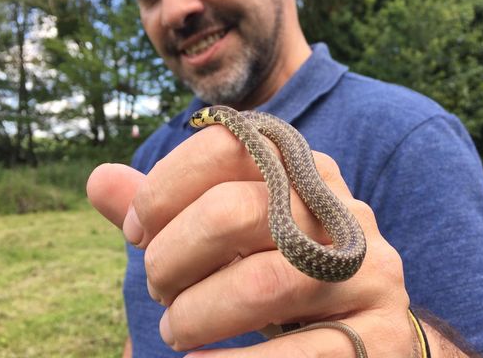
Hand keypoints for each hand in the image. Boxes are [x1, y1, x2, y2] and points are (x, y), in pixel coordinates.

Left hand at [87, 125, 415, 356]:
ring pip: (262, 283)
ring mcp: (371, 271)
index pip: (225, 146)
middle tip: (157, 289)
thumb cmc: (274, 275)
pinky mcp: (383, 335)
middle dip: (171, 257)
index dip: (162, 189)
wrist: (361, 337)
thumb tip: (98, 178)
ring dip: (196, 315)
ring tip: (176, 331)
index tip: (134, 231)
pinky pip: (300, 354)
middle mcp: (343, 210)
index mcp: (303, 171)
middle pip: (235, 211)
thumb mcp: (222, 238)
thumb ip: (167, 211)